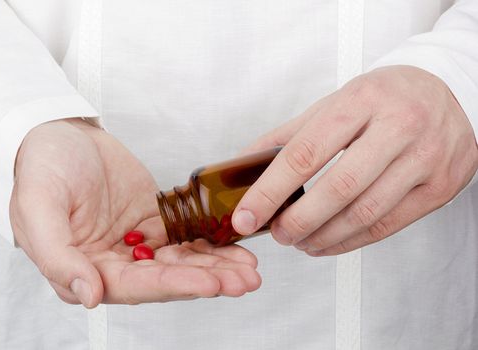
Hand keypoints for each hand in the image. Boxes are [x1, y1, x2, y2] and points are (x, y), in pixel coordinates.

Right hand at [11, 118, 260, 307]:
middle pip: (165, 278)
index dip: (174, 285)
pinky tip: (235, 248)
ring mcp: (135, 243)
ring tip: (250, 270)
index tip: (211, 283)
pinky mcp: (152, 222)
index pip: (134, 286)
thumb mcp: (37, 208)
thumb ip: (58, 257)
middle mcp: (112, 264)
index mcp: (82, 270)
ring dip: (216, 267)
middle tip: (245, 281)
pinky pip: (184, 236)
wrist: (58, 133)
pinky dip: (210, 244)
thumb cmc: (41, 168)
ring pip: (180, 261)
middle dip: (207, 281)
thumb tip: (89, 296)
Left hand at [233, 65, 477, 255]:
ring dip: (323, 237)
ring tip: (300, 241)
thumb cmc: (382, 98)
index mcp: (360, 101)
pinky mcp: (440, 186)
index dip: (270, 191)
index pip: (305, 153)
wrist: (448, 91)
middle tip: (277, 234)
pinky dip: (351, 242)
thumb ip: (288, 135)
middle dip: (298, 221)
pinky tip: (329, 242)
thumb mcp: (333, 103)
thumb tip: (243, 165)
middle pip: (337, 189)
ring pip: (364, 214)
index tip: (247, 215)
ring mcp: (424, 158)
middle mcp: (397, 127)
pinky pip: (388, 225)